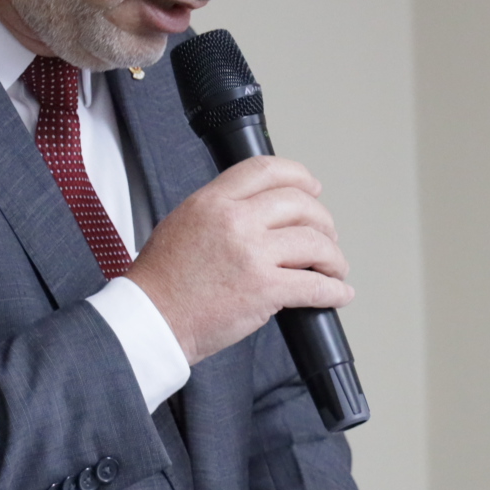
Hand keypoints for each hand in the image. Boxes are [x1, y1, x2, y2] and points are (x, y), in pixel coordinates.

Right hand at [126, 156, 350, 363]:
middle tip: (326, 236)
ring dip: (333, 257)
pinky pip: (315, 285)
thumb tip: (258, 213)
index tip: (312, 188)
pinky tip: (338, 293)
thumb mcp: (182, 223)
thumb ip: (220, 211)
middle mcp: (235, 221)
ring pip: (315, 242)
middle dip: (323, 221)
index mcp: (212, 201)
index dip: (299, 176)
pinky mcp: (265, 289)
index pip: (266, 170)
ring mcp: (252, 254)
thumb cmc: (162, 282)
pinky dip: (334, 290)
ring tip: (334, 268)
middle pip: (300, 204)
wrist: (151, 320)